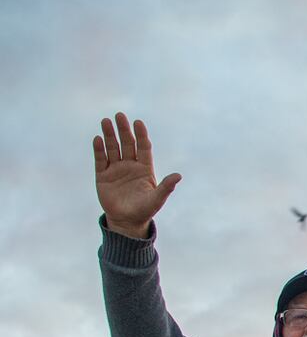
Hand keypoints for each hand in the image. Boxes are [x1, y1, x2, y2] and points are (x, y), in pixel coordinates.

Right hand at [93, 112, 180, 236]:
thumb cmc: (145, 210)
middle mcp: (130, 165)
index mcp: (144, 169)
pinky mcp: (102, 175)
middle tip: (119, 115)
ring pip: (112, 148)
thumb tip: (178, 176)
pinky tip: (98, 138)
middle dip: (123, 130)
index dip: (141, 135)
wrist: (127, 222)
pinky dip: (99, 149)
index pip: (143, 147)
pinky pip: (100, 159)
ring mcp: (116, 169)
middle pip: (127, 144)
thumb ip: (166, 187)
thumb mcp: (157, 199)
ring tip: (106, 121)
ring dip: (109, 135)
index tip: (138, 122)